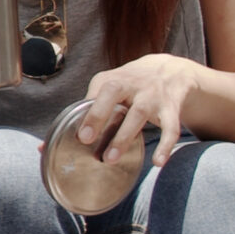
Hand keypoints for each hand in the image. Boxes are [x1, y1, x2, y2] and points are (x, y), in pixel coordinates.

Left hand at [78, 54, 206, 165]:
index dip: (88, 112)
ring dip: (124, 137)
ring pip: (139, 114)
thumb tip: (62, 135)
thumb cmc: (131, 83)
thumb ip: (90, 104)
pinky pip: (171, 128)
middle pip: (113, 93)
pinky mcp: (171, 109)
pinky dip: (166, 145)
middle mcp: (133, 85)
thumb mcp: (111, 83)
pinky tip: (158, 163)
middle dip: (99, 116)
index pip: (98, 93)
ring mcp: (153, 96)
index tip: (80, 135)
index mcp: (115, 80)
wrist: (172, 70)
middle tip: (86, 140)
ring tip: (110, 159)